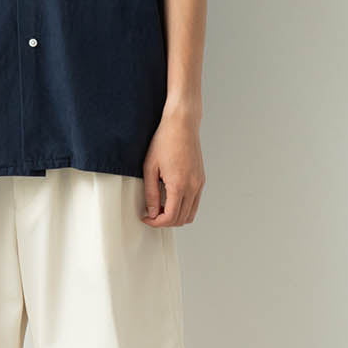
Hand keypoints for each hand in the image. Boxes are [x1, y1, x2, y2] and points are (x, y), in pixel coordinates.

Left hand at [141, 112, 204, 226]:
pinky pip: (195, 203)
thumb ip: (151, 193)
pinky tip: (171, 199)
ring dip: (175, 216)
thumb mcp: (150, 168)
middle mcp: (193, 186)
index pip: (170, 217)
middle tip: (151, 214)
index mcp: (179, 185)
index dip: (156, 223)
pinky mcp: (201, 179)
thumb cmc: (165, 141)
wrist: (182, 124)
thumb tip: (152, 212)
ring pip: (190, 214)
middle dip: (164, 222)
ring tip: (160, 207)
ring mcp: (199, 183)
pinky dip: (183, 207)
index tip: (146, 218)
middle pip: (181, 219)